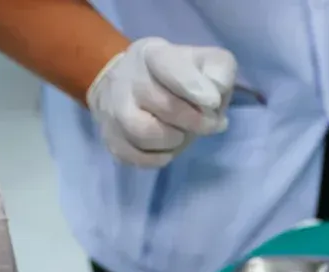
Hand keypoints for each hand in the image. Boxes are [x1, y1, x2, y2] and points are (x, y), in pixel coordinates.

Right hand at [86, 37, 237, 166]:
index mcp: (153, 55)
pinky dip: (156, 158)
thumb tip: (218, 91)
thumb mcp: (203, 62)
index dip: (192, 84)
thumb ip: (218, 70)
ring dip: (173, 140)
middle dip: (195, 121)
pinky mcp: (110, 136)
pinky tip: (166, 149)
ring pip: (143, 132)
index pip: (168, 66)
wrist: (129, 86)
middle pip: (163, 104)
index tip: (212, 101)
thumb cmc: (177, 77)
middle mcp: (128, 78)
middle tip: (210, 125)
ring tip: (182, 135)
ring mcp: (113, 108)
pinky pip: (132, 155)